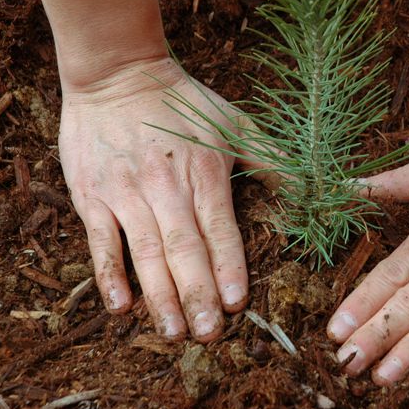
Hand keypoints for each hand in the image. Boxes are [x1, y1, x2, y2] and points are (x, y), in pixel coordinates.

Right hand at [58, 57, 249, 341]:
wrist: (116, 72)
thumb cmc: (182, 101)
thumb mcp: (234, 122)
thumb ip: (272, 159)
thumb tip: (315, 188)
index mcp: (204, 172)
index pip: (219, 228)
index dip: (228, 266)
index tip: (237, 303)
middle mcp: (165, 185)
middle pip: (184, 248)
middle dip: (197, 294)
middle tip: (209, 335)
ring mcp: (126, 192)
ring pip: (145, 252)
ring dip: (159, 295)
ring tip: (174, 332)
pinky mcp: (92, 195)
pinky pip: (100, 241)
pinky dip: (109, 274)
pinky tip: (120, 306)